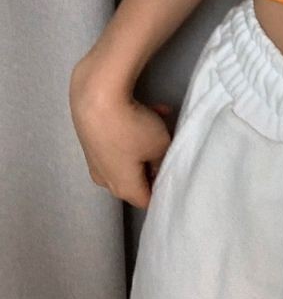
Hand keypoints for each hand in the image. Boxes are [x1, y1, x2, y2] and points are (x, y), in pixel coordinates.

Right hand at [69, 54, 173, 209]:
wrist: (96, 98)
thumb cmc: (132, 128)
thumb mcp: (160, 145)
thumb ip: (162, 160)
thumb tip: (156, 165)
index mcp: (123, 188)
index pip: (147, 200)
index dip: (163, 189)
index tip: (176, 174)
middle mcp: (105, 179)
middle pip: (136, 179)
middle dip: (154, 164)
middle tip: (170, 148)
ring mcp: (95, 159)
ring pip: (128, 155)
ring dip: (147, 141)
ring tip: (165, 122)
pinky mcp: (91, 138)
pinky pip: (118, 138)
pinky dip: (134, 127)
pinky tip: (154, 108)